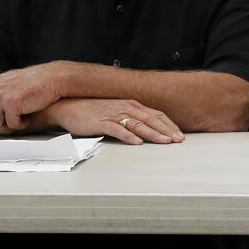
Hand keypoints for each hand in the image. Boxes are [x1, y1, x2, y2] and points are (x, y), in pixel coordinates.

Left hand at [0, 62, 72, 132]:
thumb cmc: (37, 83)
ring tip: (21, 118)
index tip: (1, 122)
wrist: (55, 78)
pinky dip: (22, 125)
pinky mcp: (11, 103)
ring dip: (9, 126)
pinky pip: (11, 124)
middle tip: (13, 122)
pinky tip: (29, 116)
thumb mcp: (9, 84)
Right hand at [40, 98, 183, 144]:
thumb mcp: (118, 112)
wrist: (68, 106)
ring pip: (138, 124)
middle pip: (151, 119)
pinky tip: (137, 143)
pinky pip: (117, 129)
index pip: (156, 115)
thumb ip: (133, 118)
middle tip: (178, 140)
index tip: (180, 135)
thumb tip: (150, 129)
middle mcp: (126, 107)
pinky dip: (128, 136)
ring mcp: (114, 114)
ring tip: (164, 142)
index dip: (169, 125)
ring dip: (153, 133)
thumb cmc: (94, 111)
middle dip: (167, 130)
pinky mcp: (101, 122)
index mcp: (132, 105)